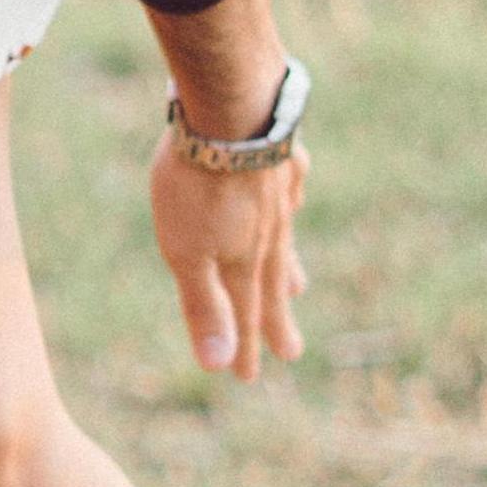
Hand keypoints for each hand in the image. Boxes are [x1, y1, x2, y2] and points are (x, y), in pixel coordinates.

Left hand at [147, 140, 308, 378]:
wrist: (234, 106)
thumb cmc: (198, 183)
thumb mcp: (188, 251)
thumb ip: (205, 305)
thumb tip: (218, 365)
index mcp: (242, 259)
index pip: (245, 315)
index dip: (245, 348)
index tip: (248, 379)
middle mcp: (268, 232)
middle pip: (271, 283)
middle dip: (276, 320)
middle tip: (292, 352)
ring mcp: (278, 194)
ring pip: (283, 238)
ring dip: (288, 267)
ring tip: (298, 287)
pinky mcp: (281, 155)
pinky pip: (290, 189)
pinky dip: (291, 205)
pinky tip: (292, 203)